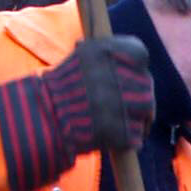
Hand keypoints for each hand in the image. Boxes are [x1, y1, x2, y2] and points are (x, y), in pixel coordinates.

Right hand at [0, 34, 154, 190]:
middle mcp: (122, 75)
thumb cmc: (61, 87)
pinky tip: (113, 137)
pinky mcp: (124, 130)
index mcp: (111, 52)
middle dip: (138, 97)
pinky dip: (129, 138)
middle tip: (124, 107)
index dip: (136, 68)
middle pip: (146, 85)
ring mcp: (125, 104)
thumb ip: (108, 55)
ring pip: (146, 111)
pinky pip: (137, 135)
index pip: (140, 54)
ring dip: (137, 118)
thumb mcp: (83, 57)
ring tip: (120, 123)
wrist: (44, 118)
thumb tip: (129, 57)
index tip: (130, 76)